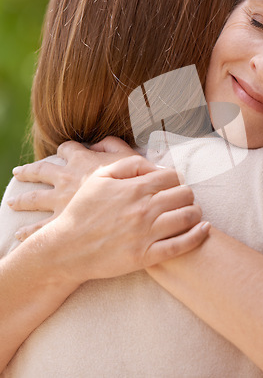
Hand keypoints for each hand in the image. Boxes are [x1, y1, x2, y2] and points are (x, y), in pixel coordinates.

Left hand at [10, 137, 137, 239]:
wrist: (130, 209)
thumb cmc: (134, 183)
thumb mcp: (130, 157)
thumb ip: (114, 145)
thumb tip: (98, 143)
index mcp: (82, 161)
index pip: (68, 148)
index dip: (65, 148)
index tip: (63, 149)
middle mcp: (66, 179)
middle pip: (41, 171)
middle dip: (29, 171)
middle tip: (18, 172)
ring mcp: (60, 201)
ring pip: (34, 198)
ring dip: (22, 200)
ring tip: (12, 202)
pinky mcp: (60, 222)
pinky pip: (39, 227)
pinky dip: (28, 231)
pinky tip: (20, 234)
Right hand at [31, 155, 208, 284]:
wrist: (65, 249)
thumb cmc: (83, 211)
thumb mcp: (100, 178)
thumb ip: (129, 165)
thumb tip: (155, 165)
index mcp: (134, 188)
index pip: (173, 176)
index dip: (177, 179)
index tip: (175, 185)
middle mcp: (143, 209)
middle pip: (185, 194)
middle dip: (187, 194)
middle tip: (184, 200)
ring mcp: (146, 233)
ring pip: (188, 217)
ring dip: (195, 213)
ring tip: (192, 213)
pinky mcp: (145, 256)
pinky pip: (181, 245)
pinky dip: (197, 235)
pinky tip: (204, 229)